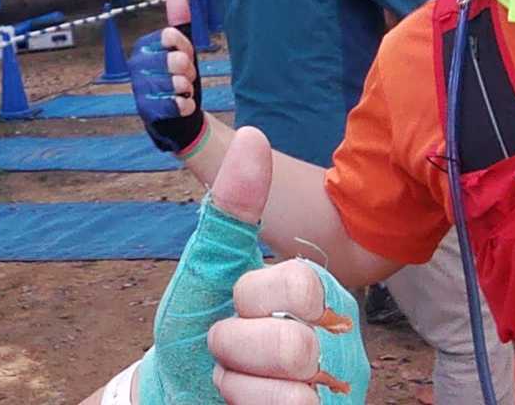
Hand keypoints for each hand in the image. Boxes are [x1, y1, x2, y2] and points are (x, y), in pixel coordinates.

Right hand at [131, 27, 203, 154]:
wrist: (175, 115)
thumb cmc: (177, 77)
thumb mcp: (182, 50)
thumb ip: (180, 23)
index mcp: (144, 46)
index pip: (170, 35)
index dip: (186, 47)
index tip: (186, 56)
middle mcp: (136, 64)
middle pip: (175, 59)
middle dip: (188, 70)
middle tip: (187, 76)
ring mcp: (139, 87)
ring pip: (175, 83)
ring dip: (187, 88)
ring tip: (185, 91)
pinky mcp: (144, 110)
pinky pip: (173, 104)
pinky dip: (185, 106)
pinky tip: (185, 105)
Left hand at [208, 128, 366, 403]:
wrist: (177, 385)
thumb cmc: (195, 322)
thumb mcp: (206, 264)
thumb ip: (232, 207)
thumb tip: (254, 135)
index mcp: (313, 287)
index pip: (302, 284)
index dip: (251, 297)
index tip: (234, 299)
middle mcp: (337, 335)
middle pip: (296, 342)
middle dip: (236, 345)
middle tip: (225, 342)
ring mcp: (337, 384)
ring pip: (296, 390)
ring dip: (240, 382)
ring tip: (234, 373)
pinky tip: (245, 399)